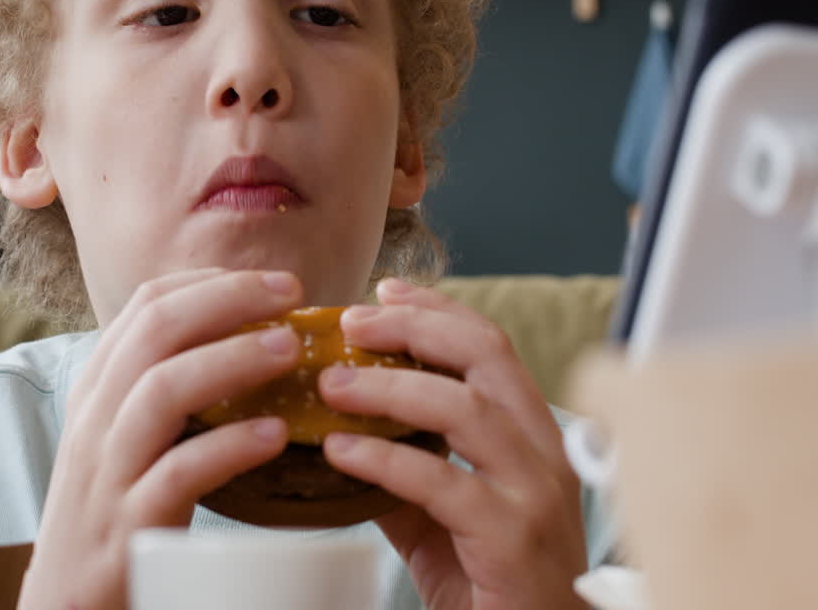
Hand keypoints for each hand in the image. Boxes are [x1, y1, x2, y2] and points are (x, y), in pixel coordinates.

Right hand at [17, 268, 301, 609]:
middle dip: (228, 300)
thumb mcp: (122, 442)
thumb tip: (240, 346)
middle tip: (292, 294)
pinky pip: (177, 473)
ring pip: (162, 390)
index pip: (144, 306)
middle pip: (155, 331)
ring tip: (290, 350)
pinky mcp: (128, 528)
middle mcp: (94, 421)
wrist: (62, 609)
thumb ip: (161, 394)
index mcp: (95, 391)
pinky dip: (229, 446)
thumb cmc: (110, 518)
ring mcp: (107, 473)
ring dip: (233, 359)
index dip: (209, 282)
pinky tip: (274, 434)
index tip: (268, 283)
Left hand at [318, 279, 588, 609]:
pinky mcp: (511, 539)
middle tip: (350, 324)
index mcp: (528, 436)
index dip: (436, 311)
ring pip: (467, 410)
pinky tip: (340, 449)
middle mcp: (541, 454)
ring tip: (332, 382)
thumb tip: (337, 433)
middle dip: (413, 328)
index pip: (490, 346)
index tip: (383, 293)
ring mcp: (533, 495)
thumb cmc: (493, 582)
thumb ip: (400, 470)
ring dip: (391, 385)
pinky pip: (444, 484)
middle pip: (486, 357)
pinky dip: (385, 459)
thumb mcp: (438, 514)